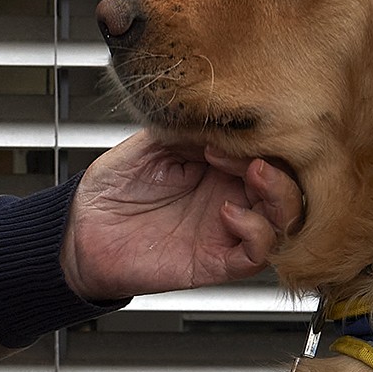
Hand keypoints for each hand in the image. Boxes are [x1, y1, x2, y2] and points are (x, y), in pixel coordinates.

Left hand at [60, 133, 303, 299]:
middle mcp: (232, 196)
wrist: (82, 229)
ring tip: (254, 175)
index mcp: (222, 166)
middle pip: (290, 184)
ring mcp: (228, 229)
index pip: (271, 151)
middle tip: (251, 154)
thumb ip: (191, 125)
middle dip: (281, 165)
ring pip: (286, 220)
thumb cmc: (113, 187)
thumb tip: (226, 109)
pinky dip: (255, 232)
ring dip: (280, 195)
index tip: (231, 132)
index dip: (265, 139)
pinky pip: (258, 255)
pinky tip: (227, 214)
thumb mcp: (154, 141)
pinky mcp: (217, 261)